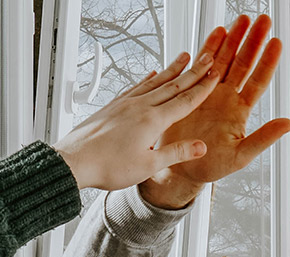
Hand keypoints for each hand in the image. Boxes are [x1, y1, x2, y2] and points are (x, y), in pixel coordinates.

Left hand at [54, 51, 219, 190]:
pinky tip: (151, 75)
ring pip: (154, 82)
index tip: (215, 75)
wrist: (74, 161)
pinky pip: (135, 87)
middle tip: (207, 58)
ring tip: (184, 58)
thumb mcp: (148, 165)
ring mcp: (125, 104)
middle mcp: (139, 106)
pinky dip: (147, 79)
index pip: (184, 101)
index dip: (202, 88)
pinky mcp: (113, 106)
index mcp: (152, 120)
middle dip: (193, 72)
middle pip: (172, 85)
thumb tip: (201, 147)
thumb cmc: (107, 166)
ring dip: (171, 70)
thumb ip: (175, 152)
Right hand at [140, 14, 289, 208]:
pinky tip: (217, 32)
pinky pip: (202, 66)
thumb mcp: (241, 156)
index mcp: (240, 111)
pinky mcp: (191, 91)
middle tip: (263, 21)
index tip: (276, 43)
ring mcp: (209, 92)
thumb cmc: (211, 166)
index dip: (267, 62)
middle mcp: (227, 97)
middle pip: (243, 64)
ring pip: (225, 60)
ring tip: (242, 20)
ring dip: (233, 39)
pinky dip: (209, 49)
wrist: (181, 168)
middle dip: (253, 41)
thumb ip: (263, 138)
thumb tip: (288, 123)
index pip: (258, 81)